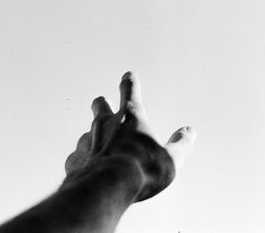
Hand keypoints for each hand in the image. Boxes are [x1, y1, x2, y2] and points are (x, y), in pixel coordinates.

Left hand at [64, 71, 195, 200]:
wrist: (105, 188)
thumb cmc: (142, 171)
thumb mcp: (171, 158)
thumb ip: (182, 143)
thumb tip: (190, 131)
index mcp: (130, 118)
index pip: (129, 89)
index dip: (130, 81)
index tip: (128, 75)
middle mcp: (105, 124)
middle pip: (100, 104)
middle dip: (102, 104)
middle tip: (104, 106)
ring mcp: (86, 141)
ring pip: (88, 132)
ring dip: (96, 137)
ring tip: (105, 154)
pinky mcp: (74, 159)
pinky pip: (79, 157)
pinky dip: (86, 162)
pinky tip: (93, 173)